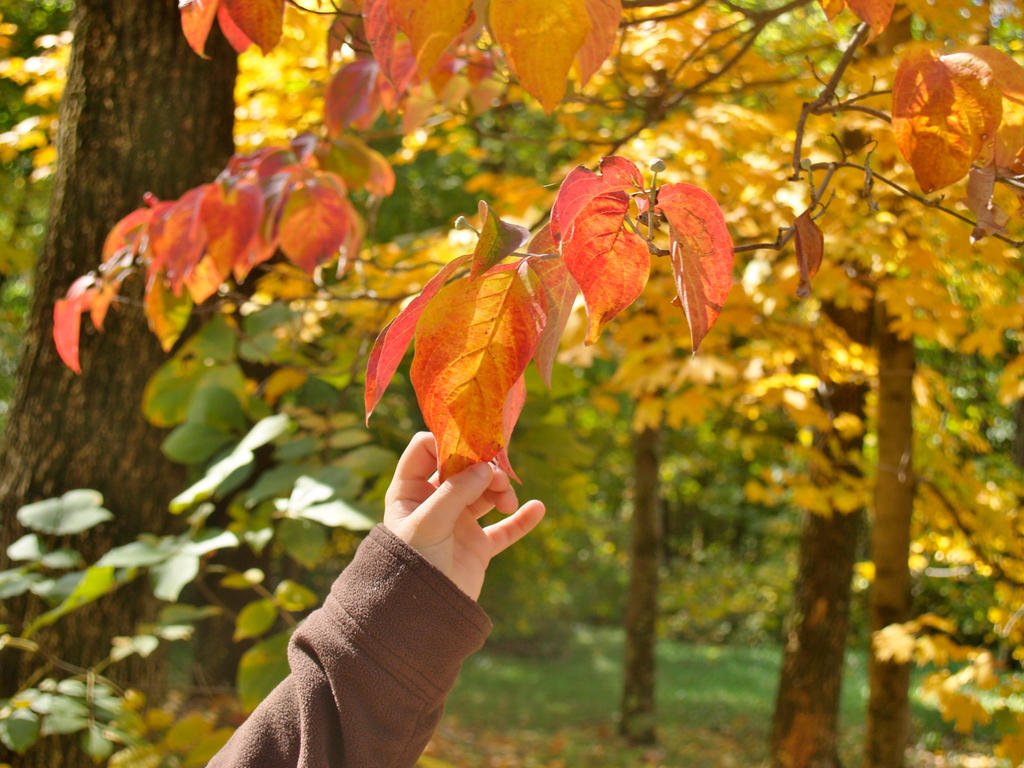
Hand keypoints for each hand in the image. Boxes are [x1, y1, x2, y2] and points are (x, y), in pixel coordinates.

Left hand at [382, 432, 544, 600]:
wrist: (420, 616)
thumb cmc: (411, 564)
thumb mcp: (427, 523)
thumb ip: (455, 492)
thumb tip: (486, 467)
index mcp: (409, 491)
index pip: (426, 450)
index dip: (447, 442)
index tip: (471, 444)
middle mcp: (433, 501)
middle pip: (463, 467)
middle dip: (482, 467)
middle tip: (495, 477)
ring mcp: (457, 522)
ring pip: (485, 492)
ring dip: (500, 490)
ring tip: (506, 503)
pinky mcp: (477, 545)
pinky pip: (504, 529)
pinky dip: (521, 519)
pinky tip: (537, 510)